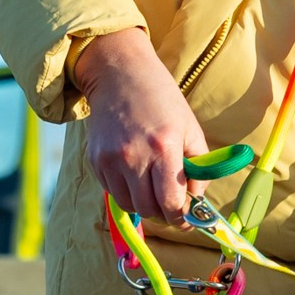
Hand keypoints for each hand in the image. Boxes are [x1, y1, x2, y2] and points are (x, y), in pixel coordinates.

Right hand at [73, 27, 210, 224]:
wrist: (120, 75)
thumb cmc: (161, 100)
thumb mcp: (191, 128)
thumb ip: (200, 168)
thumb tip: (198, 201)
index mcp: (164, 147)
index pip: (171, 202)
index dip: (181, 218)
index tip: (187, 219)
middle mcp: (134, 156)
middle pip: (149, 209)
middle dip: (164, 214)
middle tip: (172, 207)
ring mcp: (110, 159)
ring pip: (129, 205)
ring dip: (144, 205)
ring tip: (154, 190)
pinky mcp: (95, 160)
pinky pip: (112, 192)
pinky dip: (126, 192)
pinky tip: (135, 175)